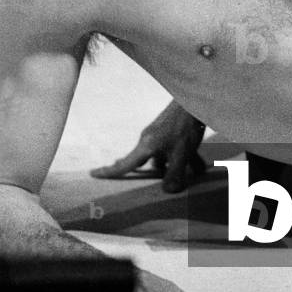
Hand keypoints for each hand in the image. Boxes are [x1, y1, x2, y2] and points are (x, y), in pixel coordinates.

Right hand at [91, 100, 205, 192]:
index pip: (124, 164)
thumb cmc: (184, 126)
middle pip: (145, 162)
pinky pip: (173, 149)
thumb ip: (174, 175)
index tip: (92, 173)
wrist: (194, 100)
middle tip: (150, 181)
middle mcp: (149, 139)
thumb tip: (168, 191)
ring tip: (190, 172)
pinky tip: (199, 164)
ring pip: (164, 156)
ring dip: (174, 166)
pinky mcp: (170, 130)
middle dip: (152, 173)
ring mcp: (159, 134)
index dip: (108, 172)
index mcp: (146, 146)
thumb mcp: (181, 154)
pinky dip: (183, 157)